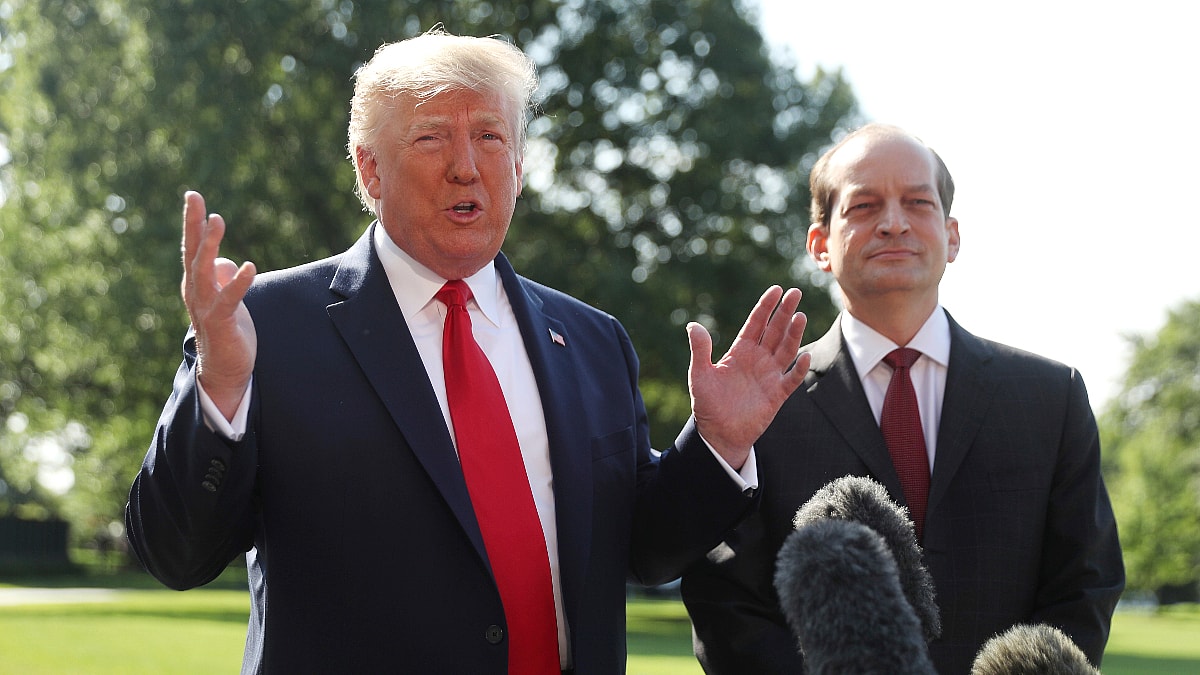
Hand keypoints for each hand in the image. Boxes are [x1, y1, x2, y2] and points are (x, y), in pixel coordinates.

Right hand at [180, 191, 257, 419]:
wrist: (224, 369)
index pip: (192, 246)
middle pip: (193, 252)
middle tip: (194, 198)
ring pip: (205, 270)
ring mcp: (206, 306)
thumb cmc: (225, 330)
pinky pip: (230, 299)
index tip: (193, 196)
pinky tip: (249, 266)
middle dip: (193, 224)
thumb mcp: (224, 298)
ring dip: (210, 245)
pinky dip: (238, 283)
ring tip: (217, 219)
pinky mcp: (222, 322)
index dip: (192, 222)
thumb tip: (228, 263)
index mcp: (196, 282)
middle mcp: (195, 290)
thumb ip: (223, 278)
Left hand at [687, 286, 810, 468]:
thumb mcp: (699, 375)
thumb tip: (693, 325)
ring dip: (794, 334)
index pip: (756, 323)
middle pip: (774, 331)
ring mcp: (769, 376)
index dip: (766, 306)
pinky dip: (799, 369)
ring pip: (786, 350)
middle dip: (785, 312)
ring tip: (801, 316)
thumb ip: (700, 351)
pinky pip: (791, 379)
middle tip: (796, 292)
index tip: (777, 289)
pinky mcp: (777, 395)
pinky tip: (805, 356)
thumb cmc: (708, 404)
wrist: (718, 434)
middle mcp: (758, 359)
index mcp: (740, 351)